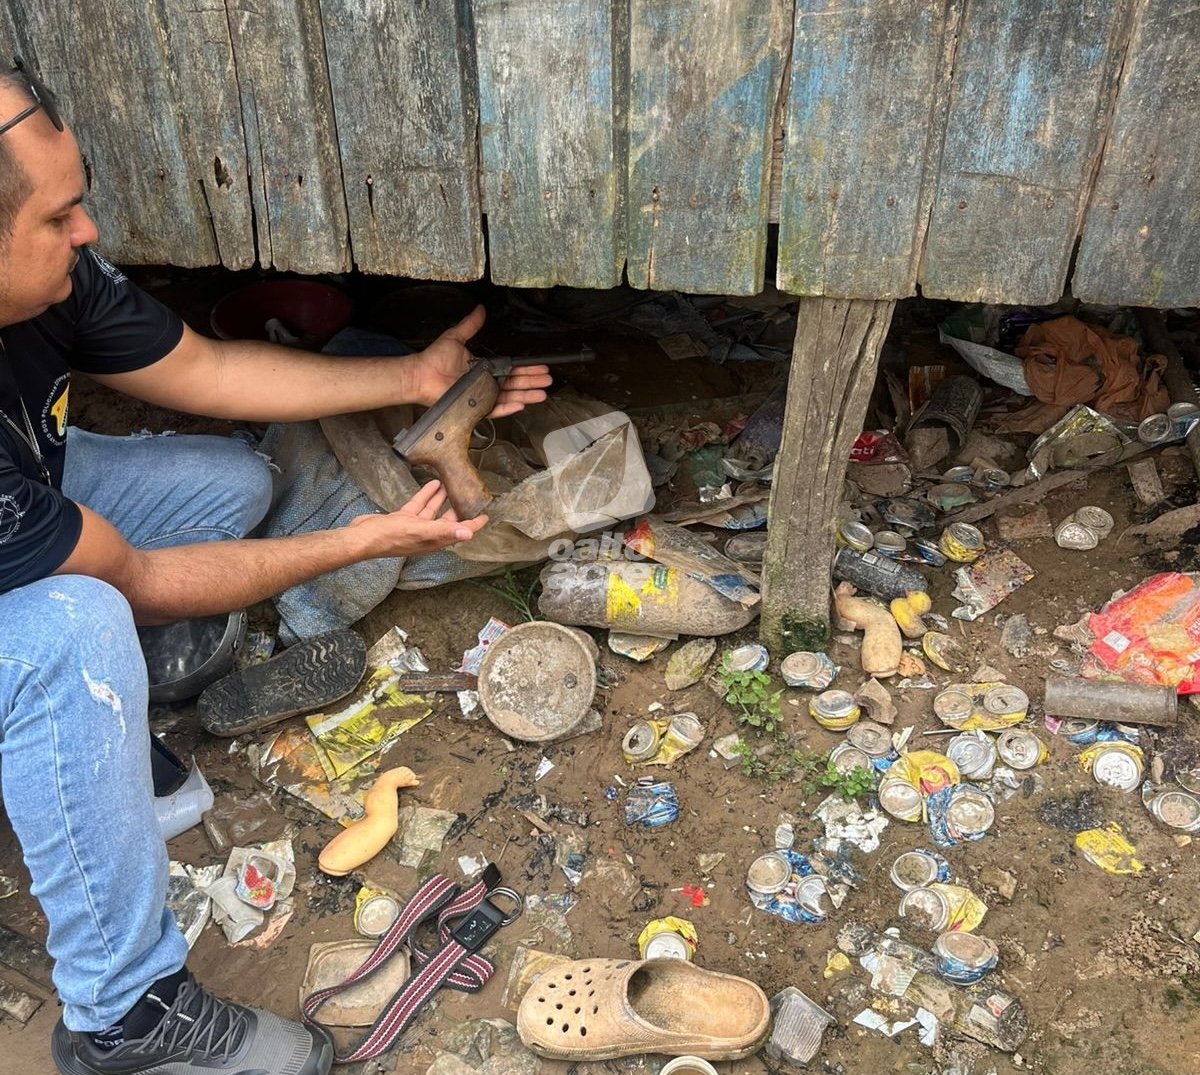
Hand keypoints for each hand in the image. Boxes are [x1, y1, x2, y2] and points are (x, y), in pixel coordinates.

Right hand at [348, 480, 487, 556]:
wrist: (363, 537)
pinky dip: (426, 495)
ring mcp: (414, 527)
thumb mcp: (420, 532)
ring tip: (452, 485)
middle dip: (459, 510)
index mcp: (434, 540)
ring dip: (443, 499)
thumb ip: (444, 531)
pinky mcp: (403, 518)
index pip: (460, 533)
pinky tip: (433, 484)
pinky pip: (419, 505)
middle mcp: (427, 535)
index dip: (473, 525)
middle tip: (470, 497)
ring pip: (433, 511)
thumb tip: (468, 535)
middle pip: (449, 522)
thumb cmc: (391, 537)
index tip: (485, 516)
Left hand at [410, 305, 552, 416]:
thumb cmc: (435, 358)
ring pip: (509, 397)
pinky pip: (495, 410)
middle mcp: (486, 383)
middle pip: (514, 383)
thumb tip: (481, 309)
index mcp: (485, 368)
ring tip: (543, 394)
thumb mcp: (456, 337)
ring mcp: (482, 397)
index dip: (526, 368)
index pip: (511, 369)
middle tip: (549, 379)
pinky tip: (522, 404)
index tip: (541, 366)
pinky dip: (508, 408)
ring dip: (527, 395)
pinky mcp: (476, 409)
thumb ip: (471, 325)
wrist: (421, 375)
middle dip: (532, 382)